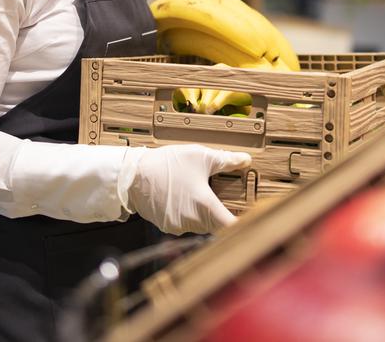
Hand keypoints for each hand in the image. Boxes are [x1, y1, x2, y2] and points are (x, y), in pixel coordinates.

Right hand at [119, 144, 250, 234]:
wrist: (132, 175)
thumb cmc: (167, 164)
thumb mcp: (200, 156)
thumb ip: (226, 160)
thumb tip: (246, 160)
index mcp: (205, 207)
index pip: (231, 227)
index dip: (244, 226)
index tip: (251, 222)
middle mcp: (192, 222)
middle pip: (217, 226)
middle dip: (222, 215)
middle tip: (228, 201)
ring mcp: (178, 227)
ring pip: (201, 225)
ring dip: (205, 214)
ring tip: (201, 194)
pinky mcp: (167, 226)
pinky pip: (185, 224)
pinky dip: (189, 214)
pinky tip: (184, 198)